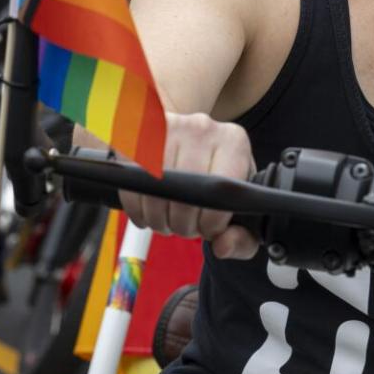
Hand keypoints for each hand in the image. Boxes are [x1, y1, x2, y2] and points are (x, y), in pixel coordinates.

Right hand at [119, 111, 258, 259]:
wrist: (189, 138)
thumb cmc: (217, 175)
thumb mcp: (240, 203)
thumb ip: (243, 236)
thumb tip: (223, 246)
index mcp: (233, 141)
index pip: (221, 189)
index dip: (211, 222)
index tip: (207, 231)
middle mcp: (201, 127)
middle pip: (185, 190)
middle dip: (183, 224)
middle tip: (185, 228)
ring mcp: (168, 127)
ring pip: (155, 188)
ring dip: (158, 218)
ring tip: (167, 222)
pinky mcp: (139, 135)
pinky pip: (131, 182)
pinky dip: (136, 208)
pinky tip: (147, 214)